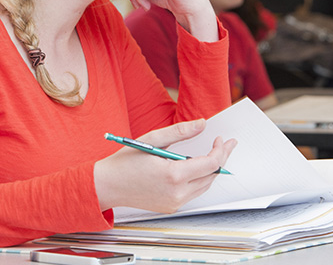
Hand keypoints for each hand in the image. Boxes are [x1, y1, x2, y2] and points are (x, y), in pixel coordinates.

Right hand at [94, 119, 236, 212]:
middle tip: (224, 144)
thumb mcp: (153, 139)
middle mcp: (177, 193)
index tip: (221, 139)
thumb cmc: (125, 162)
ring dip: (211, 170)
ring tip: (213, 154)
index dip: (220, 150)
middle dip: (220, 158)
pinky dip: (199, 179)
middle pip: (211, 176)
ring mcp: (175, 203)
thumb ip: (180, 132)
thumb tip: (202, 124)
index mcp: (173, 176)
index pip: (210, 164)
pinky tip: (196, 167)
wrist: (107, 186)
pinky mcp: (171, 207)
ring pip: (204, 186)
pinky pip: (193, 193)